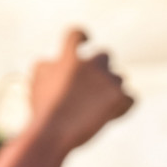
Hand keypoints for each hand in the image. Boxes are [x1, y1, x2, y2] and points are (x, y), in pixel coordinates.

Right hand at [30, 29, 133, 152]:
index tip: (86, 39)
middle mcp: (91, 64)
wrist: (54, 131)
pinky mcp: (118, 97)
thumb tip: (54, 62)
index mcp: (69, 58)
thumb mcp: (36, 83)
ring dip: (111, 90)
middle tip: (95, 86)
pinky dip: (123, 106)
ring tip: (99, 107)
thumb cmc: (43, 111)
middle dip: (101, 69)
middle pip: (104, 56)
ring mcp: (107, 80)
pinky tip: (111, 116)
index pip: (76, 35)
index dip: (82, 36)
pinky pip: (130, 98)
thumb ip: (46, 67)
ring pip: (119, 78)